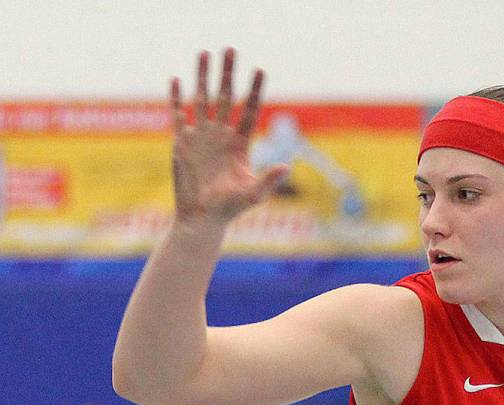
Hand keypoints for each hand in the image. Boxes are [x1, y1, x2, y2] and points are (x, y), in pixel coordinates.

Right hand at [170, 49, 287, 226]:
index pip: (250, 111)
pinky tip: (177, 79)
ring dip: (203, 77)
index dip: (255, 91)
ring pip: (202, 100)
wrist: (202, 219)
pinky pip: (179, 115)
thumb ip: (269, 180)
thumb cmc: (229, 209)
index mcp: (239, 145)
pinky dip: (176, 98)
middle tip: (230, 49)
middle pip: (227, 98)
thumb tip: (288, 166)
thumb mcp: (253, 194)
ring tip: (205, 53)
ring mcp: (202, 138)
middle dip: (228, 74)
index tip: (261, 70)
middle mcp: (221, 136)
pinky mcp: (183, 143)